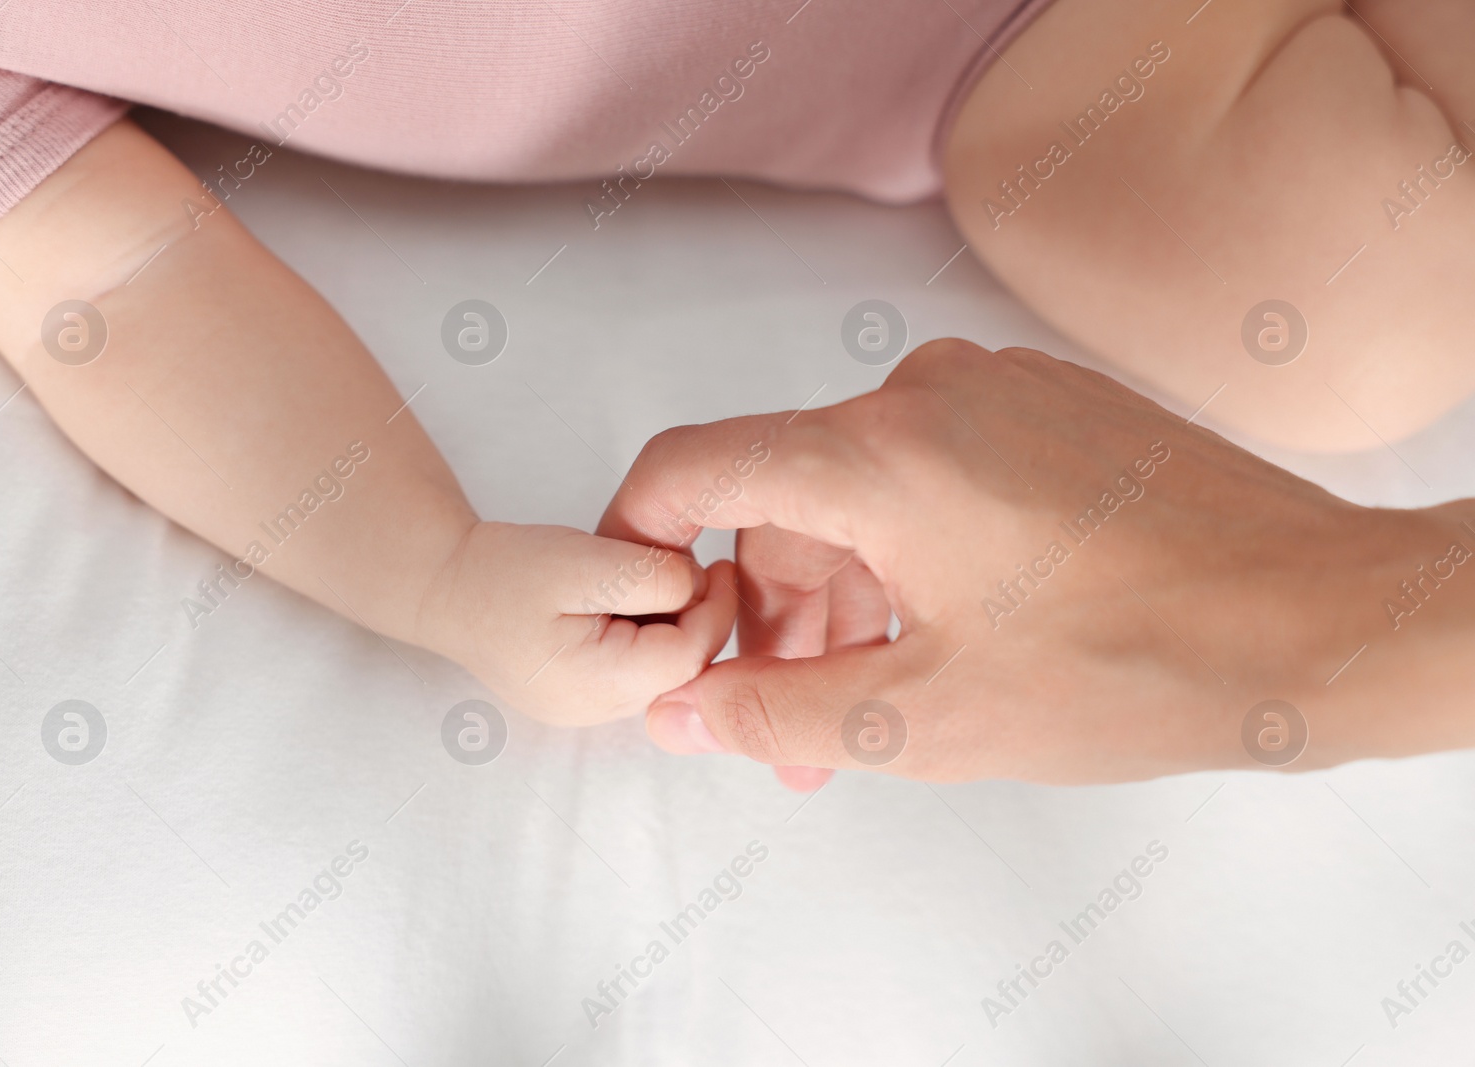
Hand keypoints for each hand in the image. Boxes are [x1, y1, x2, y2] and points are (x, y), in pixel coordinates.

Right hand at [415, 522, 737, 725]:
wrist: (442, 587)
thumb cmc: (502, 572)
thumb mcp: (582, 562)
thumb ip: (647, 577)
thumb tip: (697, 588)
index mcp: (595, 683)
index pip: (688, 657)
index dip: (715, 609)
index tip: (720, 564)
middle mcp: (597, 711)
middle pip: (680, 670)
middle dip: (696, 617)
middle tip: (690, 566)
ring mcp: (589, 709)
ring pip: (663, 669)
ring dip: (673, 623)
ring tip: (652, 577)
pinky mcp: (584, 693)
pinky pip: (638, 667)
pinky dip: (649, 631)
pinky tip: (632, 597)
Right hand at [599, 340, 1471, 783]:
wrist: (1317, 620)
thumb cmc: (1140, 666)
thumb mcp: (927, 717)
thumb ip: (777, 711)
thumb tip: (680, 707)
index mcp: (879, 455)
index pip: (692, 463)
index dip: (640, 535)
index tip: (648, 608)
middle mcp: (927, 393)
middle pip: (784, 496)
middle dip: (771, 614)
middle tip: (787, 725)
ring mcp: (996, 389)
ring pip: (861, 489)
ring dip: (844, 593)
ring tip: (870, 701)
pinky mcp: (1048, 406)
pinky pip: (933, 471)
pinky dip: (911, 550)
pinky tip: (944, 632)